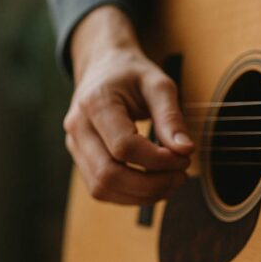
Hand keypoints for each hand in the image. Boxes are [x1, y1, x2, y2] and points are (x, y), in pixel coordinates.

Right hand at [64, 6, 193, 204]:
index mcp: (95, 103)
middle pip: (109, 175)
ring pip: (103, 188)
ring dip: (142, 194)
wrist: (103, 66)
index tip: (185, 157)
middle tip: (181, 175)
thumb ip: (171, 117)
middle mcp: (78, 127)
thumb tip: (185, 150)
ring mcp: (75, 146)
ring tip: (172, 181)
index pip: (124, 146)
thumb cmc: (132, 73)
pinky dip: (131, 194)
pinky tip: (155, 184)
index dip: (158, 160)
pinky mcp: (81, 159)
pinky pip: (102, 189)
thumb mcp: (158, 85)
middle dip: (151, 184)